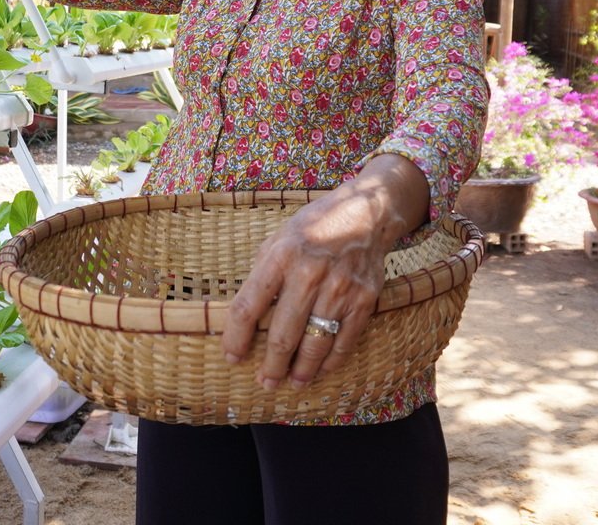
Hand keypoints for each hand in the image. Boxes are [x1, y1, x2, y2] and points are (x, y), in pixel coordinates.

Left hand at [220, 186, 396, 389]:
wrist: (365, 214)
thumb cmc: (314, 228)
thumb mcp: (278, 239)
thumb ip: (262, 273)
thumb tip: (245, 314)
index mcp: (280, 257)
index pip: (248, 307)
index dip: (236, 338)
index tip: (232, 357)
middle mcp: (308, 274)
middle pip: (283, 335)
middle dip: (271, 366)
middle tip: (265, 382)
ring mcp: (338, 289)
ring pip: (315, 344)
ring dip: (301, 371)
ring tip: (293, 383)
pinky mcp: (363, 300)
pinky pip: (344, 341)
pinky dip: (331, 362)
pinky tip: (320, 370)